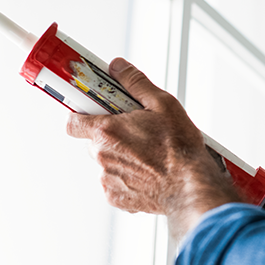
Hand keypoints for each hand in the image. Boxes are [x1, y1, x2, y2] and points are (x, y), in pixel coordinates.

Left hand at [66, 58, 242, 238]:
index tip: (91, 110)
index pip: (73, 120)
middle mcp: (103, 156)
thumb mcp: (163, 104)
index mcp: (107, 131)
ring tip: (148, 154)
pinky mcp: (117, 197)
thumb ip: (135, 82)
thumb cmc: (180, 149)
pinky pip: (115, 182)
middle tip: (135, 131)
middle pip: (94, 140)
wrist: (191, 187)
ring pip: (107, 161)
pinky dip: (128, 176)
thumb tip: (118, 67)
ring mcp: (108, 179)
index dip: (81, 114)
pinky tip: (148, 171)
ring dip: (120, 156)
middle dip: (110, 134)